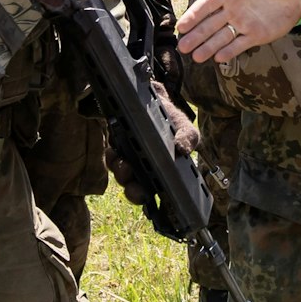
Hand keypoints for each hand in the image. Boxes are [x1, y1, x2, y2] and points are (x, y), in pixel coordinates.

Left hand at [105, 81, 201, 210]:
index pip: (158, 193)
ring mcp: (131, 162)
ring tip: (124, 163)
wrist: (152, 100)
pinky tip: (114, 151)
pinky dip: (112, 158)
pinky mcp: (117, 150)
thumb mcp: (184, 126)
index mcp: (164, 172)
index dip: (154, 201)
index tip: (150, 200)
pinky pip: (112, 160)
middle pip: (137, 191)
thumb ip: (189, 137)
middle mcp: (146, 171)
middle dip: (133, 192)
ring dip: (121, 173)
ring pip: (122, 176)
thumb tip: (183, 150)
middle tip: (133, 186)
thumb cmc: (171, 119)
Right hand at [175, 0, 300, 63]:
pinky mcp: (256, 34)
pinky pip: (239, 44)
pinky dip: (230, 51)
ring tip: (196, 57)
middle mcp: (233, 9)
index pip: (207, 4)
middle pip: (210, 24)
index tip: (181, 26)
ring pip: (221, 37)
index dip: (195, 15)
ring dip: (208, 46)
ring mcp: (243, 23)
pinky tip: (219, 58)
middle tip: (182, 47)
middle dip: (196, 35)